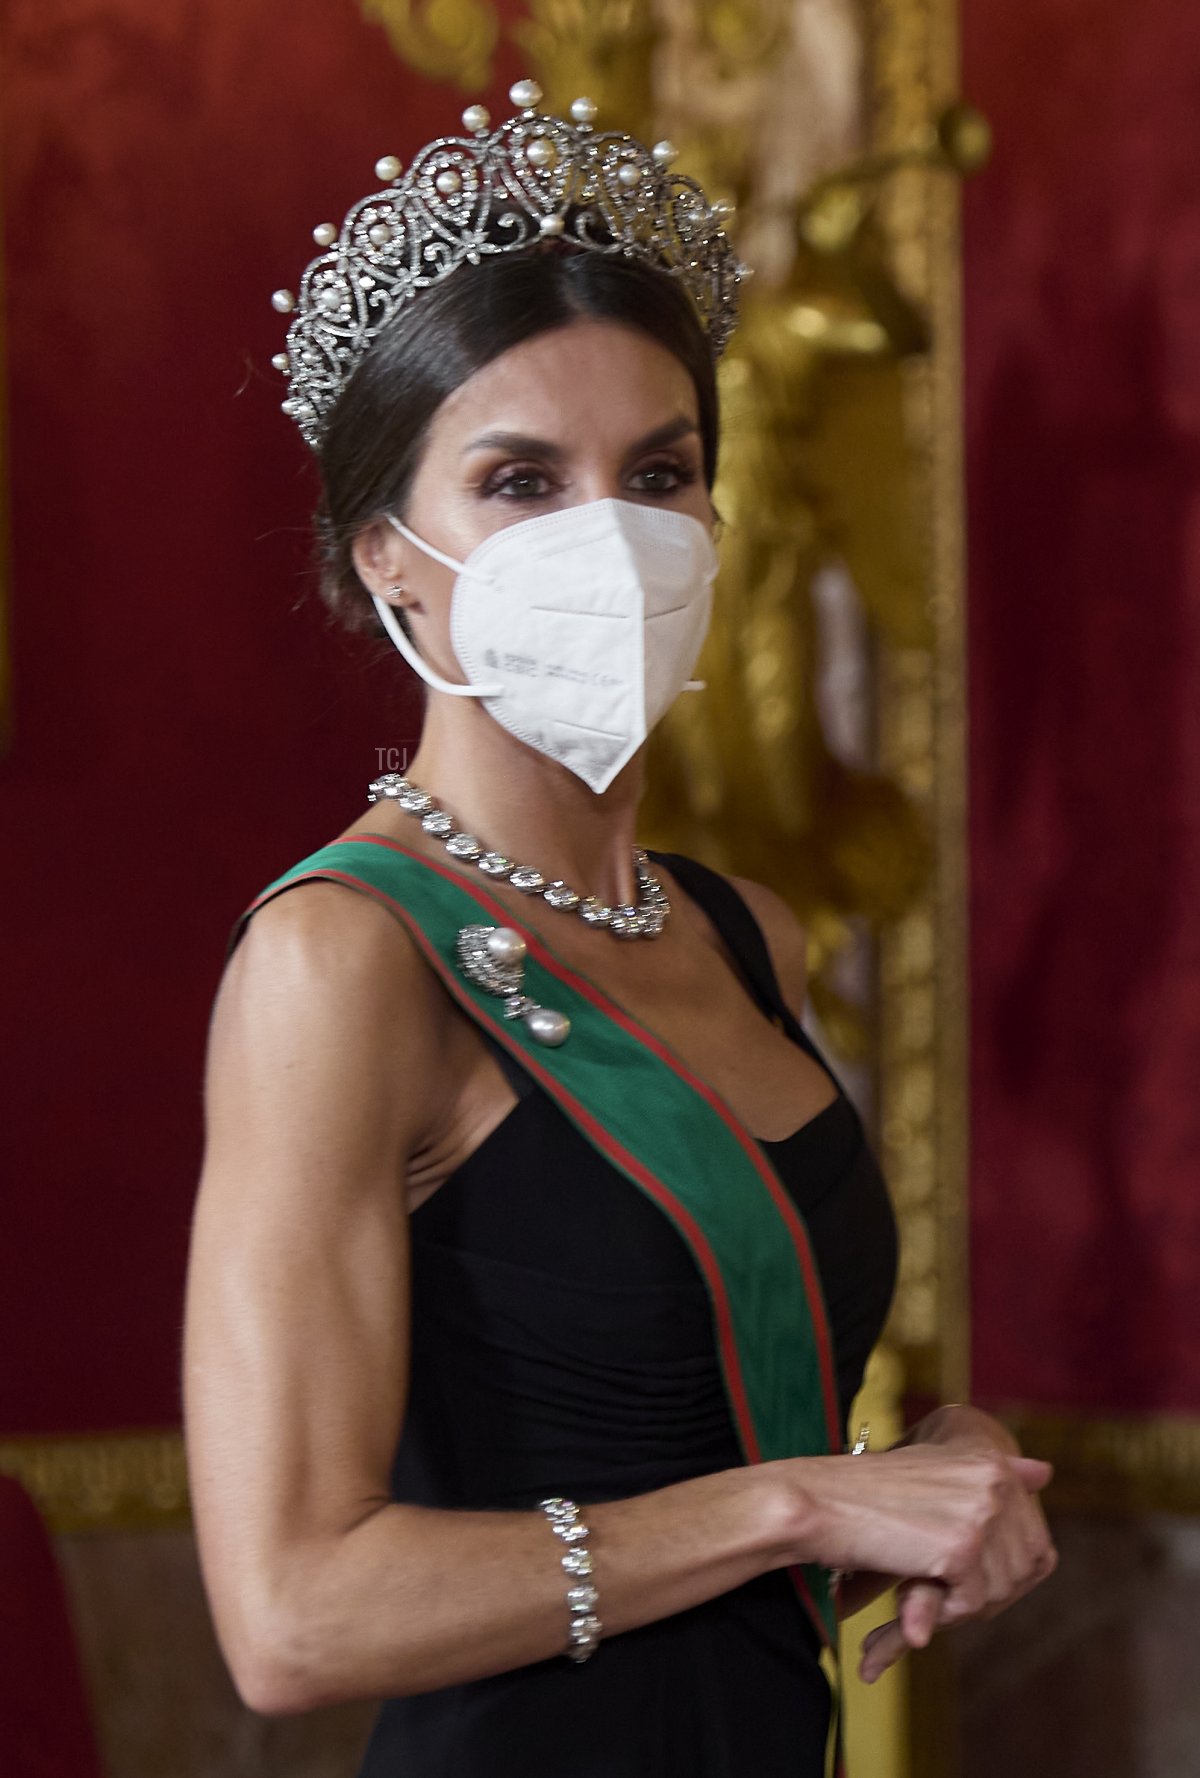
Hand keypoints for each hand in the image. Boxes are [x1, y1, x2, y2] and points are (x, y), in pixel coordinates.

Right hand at [856, 1407, 1057, 1682]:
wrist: (816, 1500)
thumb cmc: (869, 1493)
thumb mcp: (939, 1475)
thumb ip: (992, 1477)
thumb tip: (1045, 1471)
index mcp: (993, 1461)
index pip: (1035, 1544)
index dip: (999, 1571)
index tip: (959, 1568)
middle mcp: (995, 1481)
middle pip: (1023, 1572)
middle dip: (983, 1589)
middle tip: (932, 1580)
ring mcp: (980, 1512)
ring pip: (999, 1592)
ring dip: (960, 1599)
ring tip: (916, 1575)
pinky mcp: (962, 1547)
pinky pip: (970, 1604)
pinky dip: (940, 1609)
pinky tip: (908, 1580)